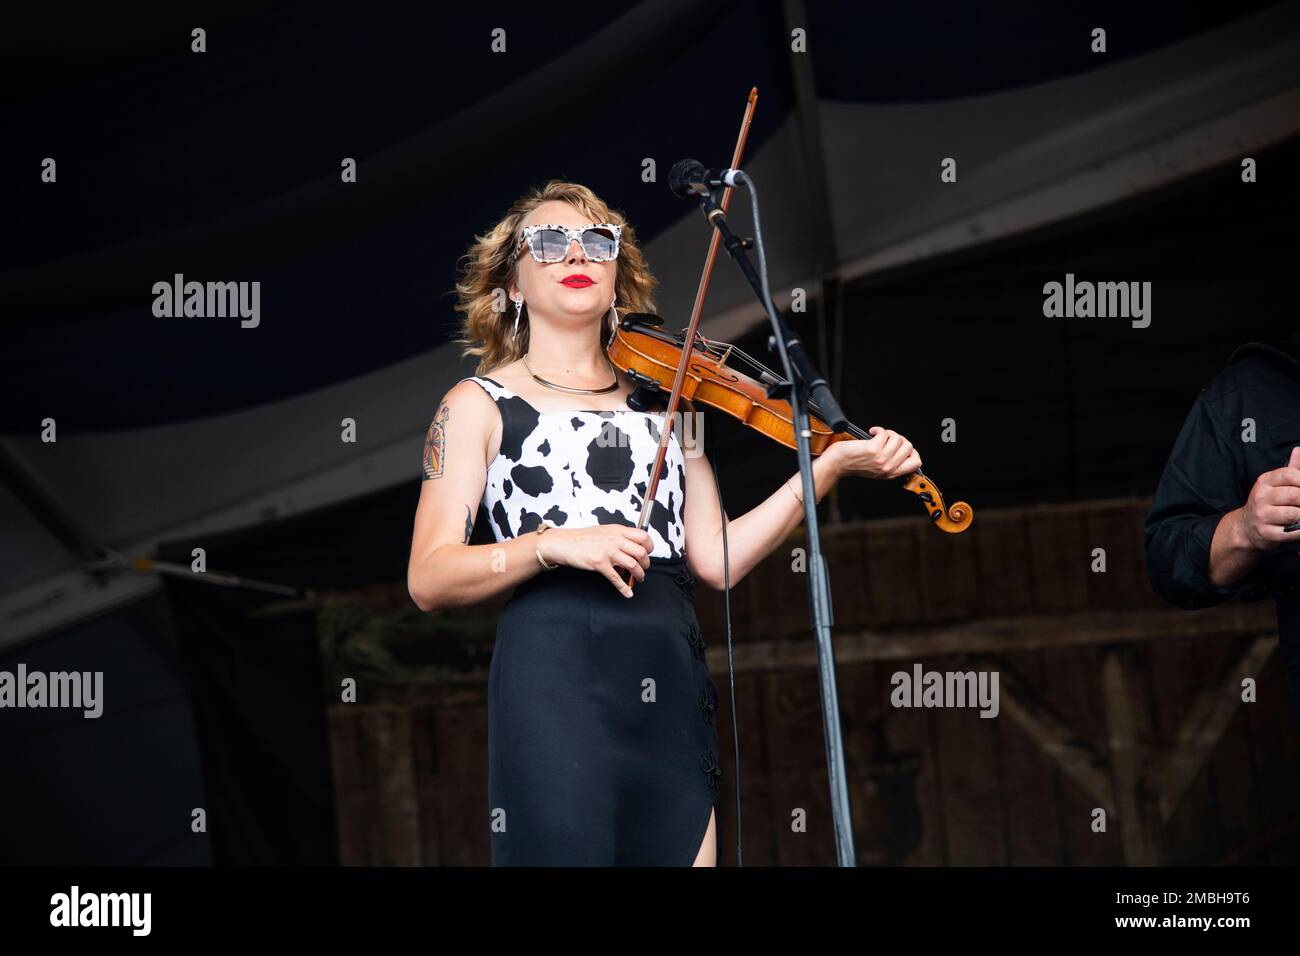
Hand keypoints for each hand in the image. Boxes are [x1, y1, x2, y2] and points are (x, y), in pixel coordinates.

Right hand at [538, 525, 652, 597]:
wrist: (563, 543)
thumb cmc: (581, 538)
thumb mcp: (604, 531)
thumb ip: (618, 537)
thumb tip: (632, 546)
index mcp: (617, 530)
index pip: (643, 536)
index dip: (649, 547)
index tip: (648, 553)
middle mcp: (615, 540)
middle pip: (641, 552)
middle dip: (646, 564)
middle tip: (643, 568)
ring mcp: (607, 552)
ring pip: (633, 565)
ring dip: (639, 575)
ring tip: (638, 579)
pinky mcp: (599, 563)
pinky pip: (616, 578)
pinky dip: (624, 588)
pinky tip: (627, 592)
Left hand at [826, 426, 921, 479]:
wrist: (837, 464)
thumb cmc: (853, 463)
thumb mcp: (877, 468)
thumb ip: (890, 462)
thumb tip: (903, 447)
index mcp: (891, 473)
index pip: (916, 463)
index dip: (912, 451)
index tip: (901, 446)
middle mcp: (888, 468)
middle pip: (908, 446)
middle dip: (898, 438)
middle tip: (886, 438)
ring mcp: (881, 459)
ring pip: (898, 438)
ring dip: (888, 433)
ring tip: (877, 436)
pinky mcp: (873, 449)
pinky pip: (884, 433)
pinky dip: (878, 429)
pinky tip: (871, 433)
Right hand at [1237, 446, 1299, 550]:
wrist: (1245, 526)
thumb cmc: (1267, 502)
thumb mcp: (1275, 483)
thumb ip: (1291, 469)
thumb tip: (1298, 450)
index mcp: (1265, 481)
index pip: (1290, 474)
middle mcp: (1260, 496)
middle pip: (1295, 495)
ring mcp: (1262, 515)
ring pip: (1294, 514)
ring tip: (1299, 515)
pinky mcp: (1266, 532)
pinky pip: (1291, 532)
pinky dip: (1299, 530)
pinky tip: (1297, 526)